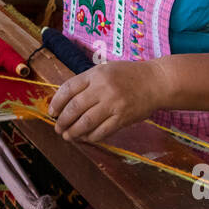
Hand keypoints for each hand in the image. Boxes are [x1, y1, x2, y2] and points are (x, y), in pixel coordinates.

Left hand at [47, 60, 165, 141]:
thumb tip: (66, 102)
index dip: (56, 102)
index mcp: (95, 74)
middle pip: (74, 108)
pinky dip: (91, 137)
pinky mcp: (123, 118)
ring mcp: (113, 104)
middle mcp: (103, 88)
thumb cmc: (129, 75)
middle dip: (62, 121)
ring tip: (68, 136)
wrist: (157, 81)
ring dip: (73, 132)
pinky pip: (102, 131)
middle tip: (58, 128)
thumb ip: (87, 83)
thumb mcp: (105, 71)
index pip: (68, 88)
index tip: (52, 112)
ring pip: (86, 122)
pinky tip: (86, 138)